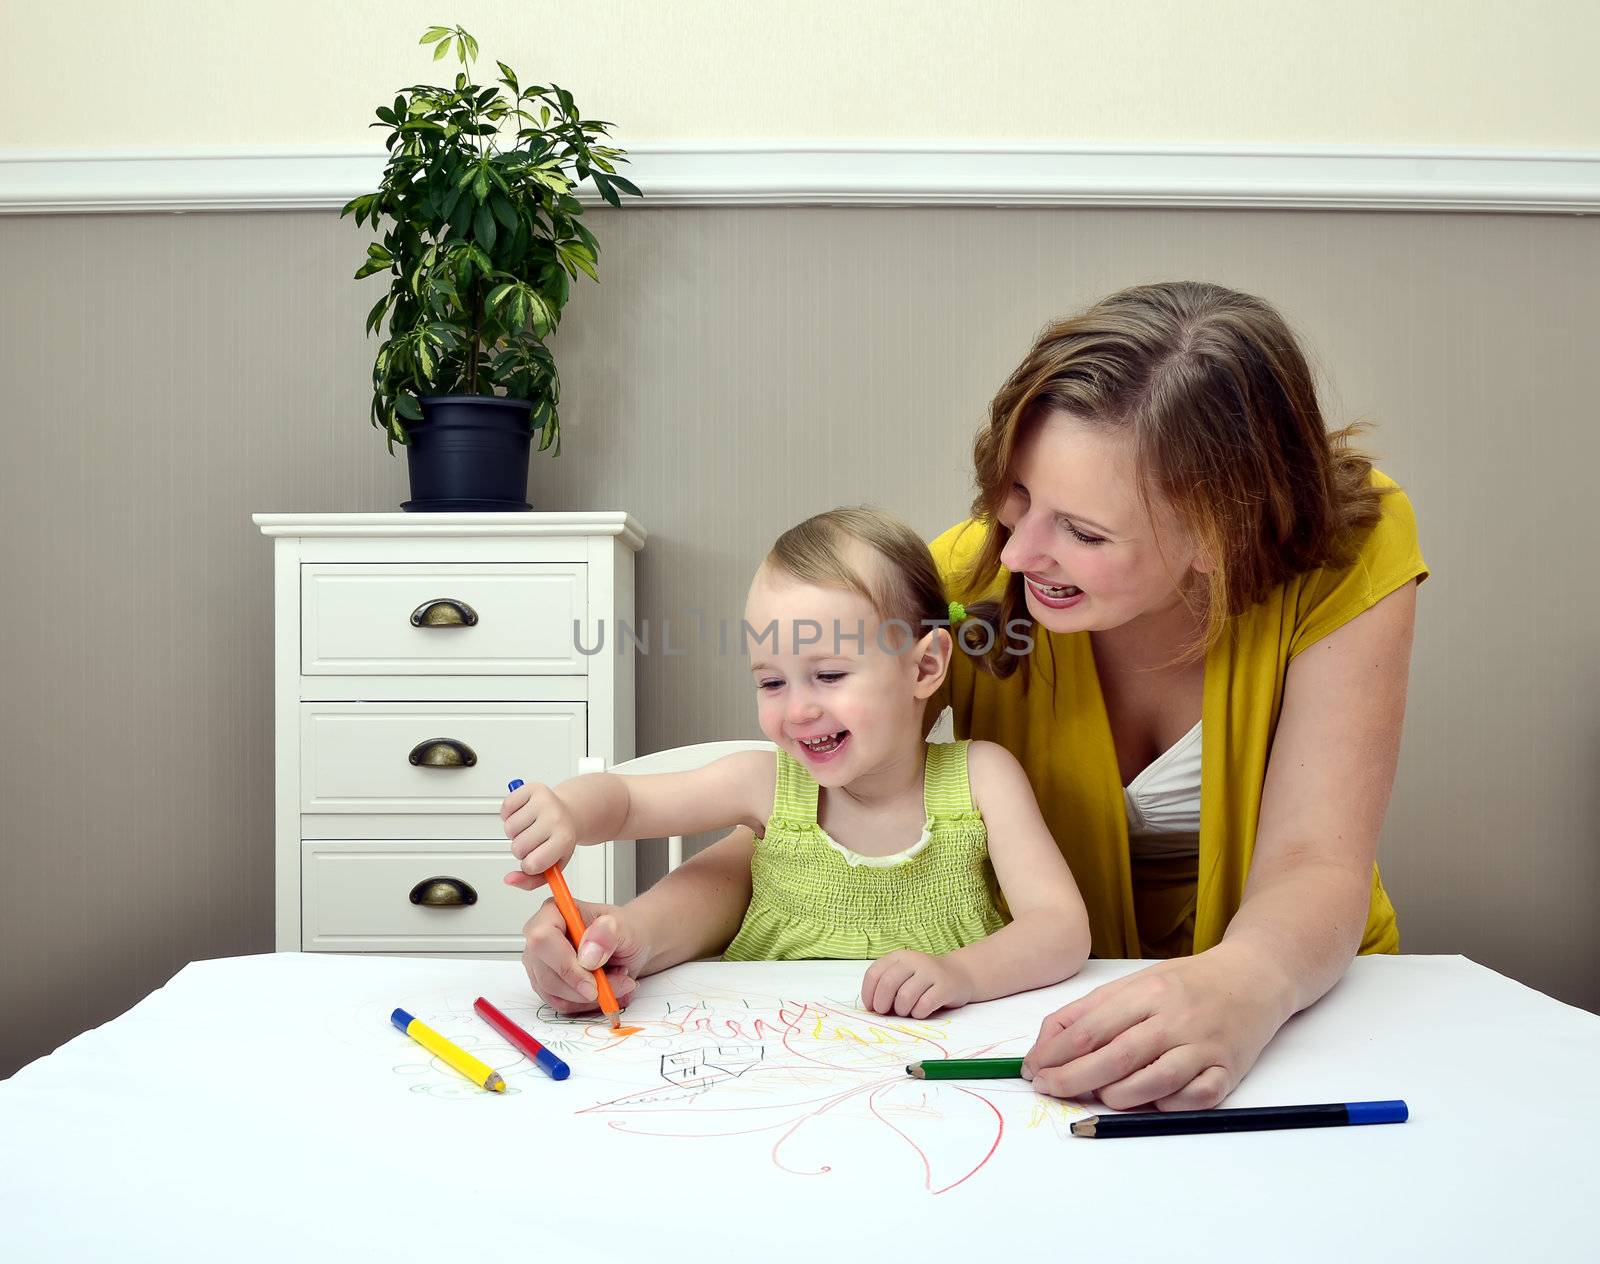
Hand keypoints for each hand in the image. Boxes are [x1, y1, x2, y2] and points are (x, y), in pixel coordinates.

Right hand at [501, 781, 579, 885]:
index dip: (529, 866)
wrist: (571, 813)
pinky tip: (523, 816)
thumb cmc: (560, 840)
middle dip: (522, 850)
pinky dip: (509, 814)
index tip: (537, 859)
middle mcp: (555, 818)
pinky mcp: (532, 788)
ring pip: (509, 829)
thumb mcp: (554, 865)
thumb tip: (509, 880)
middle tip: (535, 842)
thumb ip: (531, 881)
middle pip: (517, 848)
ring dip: (515, 833)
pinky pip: (506, 807)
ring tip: (530, 828)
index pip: (532, 864)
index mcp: (564, 839)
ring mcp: (544, 802)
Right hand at [519, 897, 651, 1016]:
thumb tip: (588, 950)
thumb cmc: (626, 930)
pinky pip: (561, 1004)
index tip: (593, 982)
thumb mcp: (627, 926)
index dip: (565, 965)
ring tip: (617, 978)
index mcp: (554, 911)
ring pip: (554, 993)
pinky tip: (606, 988)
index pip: (542, 939)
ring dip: (590, 996)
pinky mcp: (548, 985)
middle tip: (618, 980)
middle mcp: (541, 937)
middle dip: (584, 986)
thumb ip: (609, 933)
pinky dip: (587, 1003)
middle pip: (546, 973)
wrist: (632, 945)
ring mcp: (541, 963)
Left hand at [861, 950, 974, 1018]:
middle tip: (885, 1012)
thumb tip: (872, 1006)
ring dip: (901, 1010)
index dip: (868, 994)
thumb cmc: (924, 980)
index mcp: (899, 957)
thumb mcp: (903, 975)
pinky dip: (918, 1013)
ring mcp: (930, 972)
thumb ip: (887, 985)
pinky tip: (920, 1012)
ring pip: (905, 997)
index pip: (874, 974)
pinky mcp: (945, 986)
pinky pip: (924, 1005)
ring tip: (906, 1011)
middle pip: (887, 984)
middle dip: (882, 1004)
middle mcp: (914, 960)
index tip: (871, 1007)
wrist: (959, 974)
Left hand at [1020, 945, 1290, 1110]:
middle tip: (1048, 1089)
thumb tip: (1046, 1043)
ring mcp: (1204, 1046)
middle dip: (1073, 1079)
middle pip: (1116, 1057)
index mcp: (1149, 992)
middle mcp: (1177, 1018)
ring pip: (1154, 1081)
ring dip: (1118, 1096)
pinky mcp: (1228, 1071)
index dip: (1056, 1053)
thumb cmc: (1186, 983)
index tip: (1033, 1069)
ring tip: (1098, 1094)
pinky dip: (1167, 1105)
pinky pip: (1194, 1099)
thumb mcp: (1136, 982)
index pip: (1092, 1027)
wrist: (1254, 977)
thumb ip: (1092, 1009)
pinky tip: (1149, 1102)